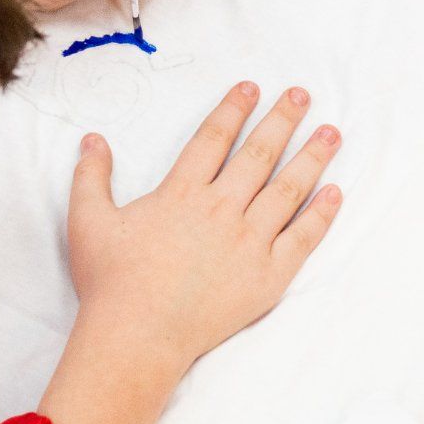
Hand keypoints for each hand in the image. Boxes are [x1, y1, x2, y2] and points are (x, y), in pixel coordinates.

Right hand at [38, 83, 343, 423]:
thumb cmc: (111, 283)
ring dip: (312, 157)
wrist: (138, 336)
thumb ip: (91, 177)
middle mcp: (221, 210)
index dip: (233, 109)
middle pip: (259, 154)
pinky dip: (321, 215)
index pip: (214, 138)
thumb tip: (93, 139)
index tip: (251, 87)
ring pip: (288, 189)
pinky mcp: (267, 276)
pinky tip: (335, 193)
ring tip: (332, 133)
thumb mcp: (87, 222)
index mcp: (181, 193)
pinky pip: (302, 239)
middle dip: (283, 119)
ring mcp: (248, 242)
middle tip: (302, 94)